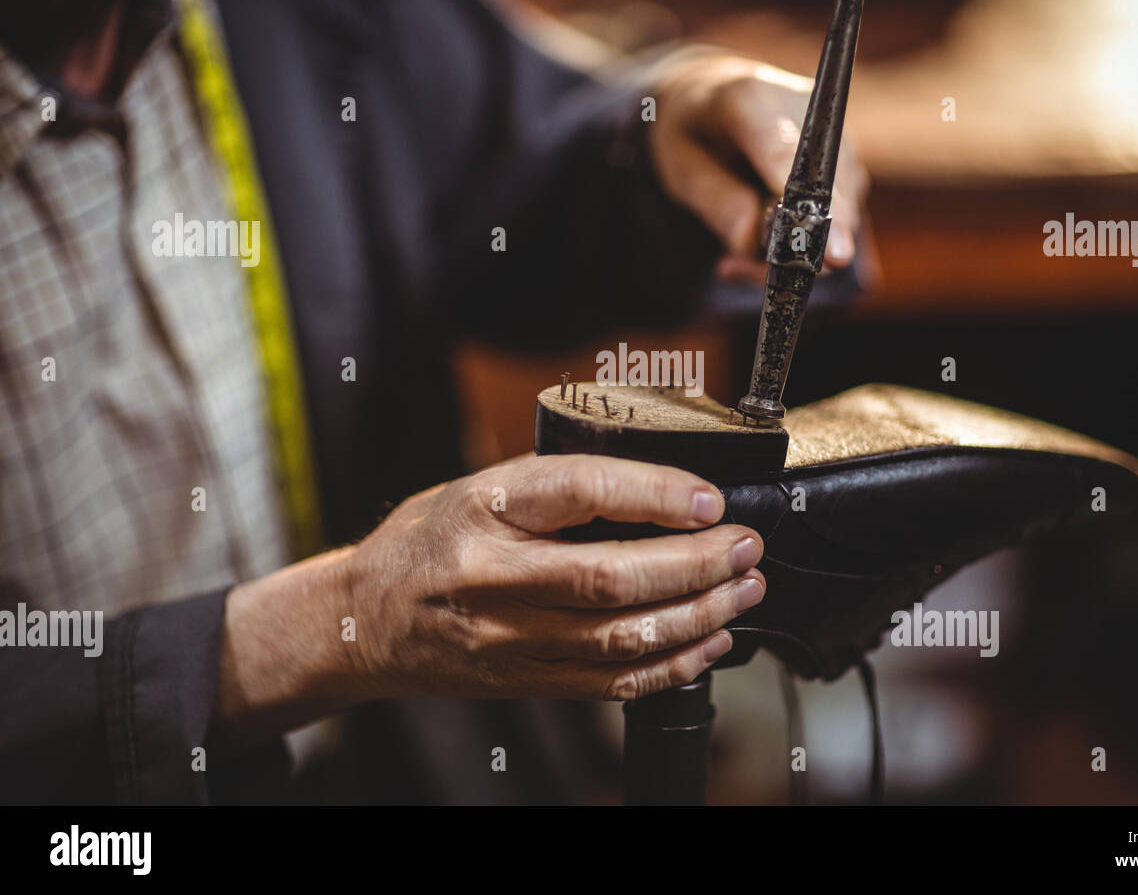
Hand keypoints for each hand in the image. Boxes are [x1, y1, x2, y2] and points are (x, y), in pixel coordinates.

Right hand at [344, 453, 764, 700]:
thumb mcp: (478, 485)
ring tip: (743, 588)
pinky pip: (611, 681)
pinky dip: (671, 664)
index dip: (654, 492)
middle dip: (696, 563)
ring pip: (621, 636)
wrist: (365, 620)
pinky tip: (709, 640)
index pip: (580, 491)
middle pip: (612, 578)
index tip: (708, 496)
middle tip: (745, 545)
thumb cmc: (429, 540)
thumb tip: (662, 485)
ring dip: (698, 614)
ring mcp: (509, 638)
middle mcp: (493, 577)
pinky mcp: (526, 679)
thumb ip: (557, 486)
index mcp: (483, 509)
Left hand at [646, 51, 869, 283]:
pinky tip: (762, 241)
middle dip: (792, 247)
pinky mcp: (848, 164)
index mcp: (750, 97)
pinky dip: (802, 244)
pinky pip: (837, 220)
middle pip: (824, 195)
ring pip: (837, 216)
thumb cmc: (693, 132)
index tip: (834, 254)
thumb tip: (755, 245)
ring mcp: (836, 138)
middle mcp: (808, 110)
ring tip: (737, 255)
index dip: (811, 207)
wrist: (716, 99)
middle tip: (736, 269)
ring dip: (791, 251)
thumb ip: (717, 203)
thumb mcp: (679, 166)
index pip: (787, 158)